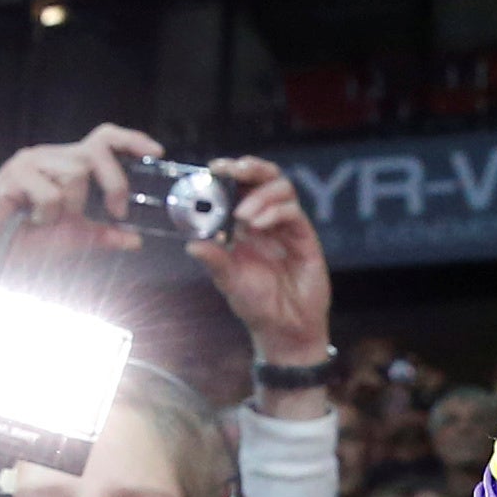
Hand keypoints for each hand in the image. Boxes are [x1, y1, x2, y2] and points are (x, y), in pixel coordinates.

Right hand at [0, 125, 164, 321]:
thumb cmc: (24, 241)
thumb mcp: (72, 238)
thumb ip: (102, 234)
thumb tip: (134, 239)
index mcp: (64, 162)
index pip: (103, 138)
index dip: (131, 139)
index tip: (157, 152)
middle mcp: (47, 155)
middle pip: (94, 153)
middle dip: (114, 183)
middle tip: (117, 212)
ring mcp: (29, 162)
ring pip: (74, 174)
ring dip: (69, 208)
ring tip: (47, 221)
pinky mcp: (12, 175)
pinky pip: (50, 194)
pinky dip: (47, 215)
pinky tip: (31, 221)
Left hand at [191, 159, 333, 373]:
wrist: (285, 329)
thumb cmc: (257, 304)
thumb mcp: (228, 281)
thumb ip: (214, 261)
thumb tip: (191, 245)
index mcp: (244, 225)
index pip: (241, 186)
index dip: (230, 172)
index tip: (214, 167)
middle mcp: (267, 220)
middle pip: (266, 177)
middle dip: (250, 167)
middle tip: (232, 170)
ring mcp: (288, 227)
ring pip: (282, 188)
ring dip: (260, 195)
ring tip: (242, 216)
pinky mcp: (305, 238)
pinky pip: (293, 212)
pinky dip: (274, 212)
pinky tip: (258, 225)